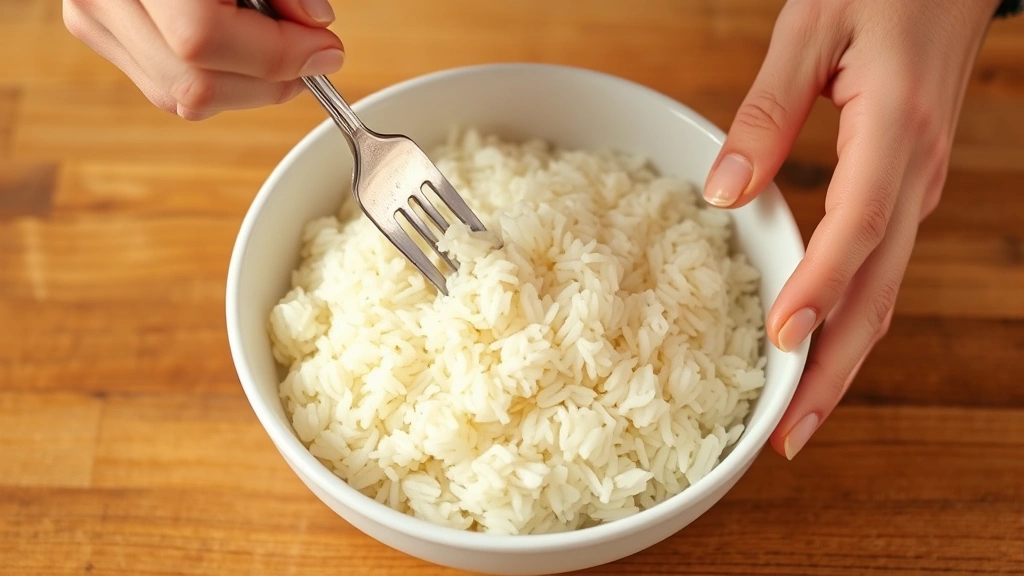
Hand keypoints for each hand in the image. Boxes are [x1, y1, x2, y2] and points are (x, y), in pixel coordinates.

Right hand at [63, 0, 344, 119]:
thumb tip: (317, 29)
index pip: (203, 37)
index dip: (276, 55)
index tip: (326, 50)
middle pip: (195, 83)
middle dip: (269, 82)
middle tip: (310, 58)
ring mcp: (96, 20)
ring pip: (183, 97)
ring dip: (247, 87)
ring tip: (275, 49)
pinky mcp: (100, 35)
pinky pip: (167, 88)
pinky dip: (216, 81)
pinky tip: (238, 49)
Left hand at [702, 0, 999, 458]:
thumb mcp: (811, 30)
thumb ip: (768, 112)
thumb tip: (725, 192)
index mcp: (894, 132)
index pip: (858, 229)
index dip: (821, 290)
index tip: (781, 341)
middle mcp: (917, 175)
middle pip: (880, 290)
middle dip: (836, 369)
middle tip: (790, 434)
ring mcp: (920, 187)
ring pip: (885, 290)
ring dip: (844, 357)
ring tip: (798, 414)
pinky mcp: (908, 190)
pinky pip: (880, 267)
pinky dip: (849, 317)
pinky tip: (815, 345)